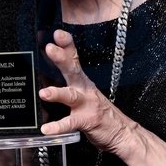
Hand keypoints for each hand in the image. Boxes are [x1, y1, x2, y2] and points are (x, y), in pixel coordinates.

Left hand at [40, 29, 135, 154]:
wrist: (120, 132)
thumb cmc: (98, 111)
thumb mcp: (83, 92)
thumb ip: (67, 82)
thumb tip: (45, 71)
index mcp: (82, 81)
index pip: (74, 58)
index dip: (66, 45)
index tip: (57, 33)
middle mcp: (84, 89)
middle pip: (73, 70)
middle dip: (62, 58)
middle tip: (51, 48)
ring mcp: (87, 104)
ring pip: (71, 96)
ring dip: (58, 93)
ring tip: (44, 93)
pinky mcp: (87, 120)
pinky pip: (71, 123)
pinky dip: (58, 126)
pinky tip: (47, 129)